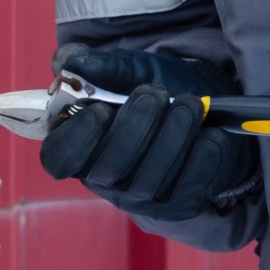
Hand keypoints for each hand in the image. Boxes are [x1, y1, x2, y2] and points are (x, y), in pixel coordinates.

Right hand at [39, 44, 259, 221]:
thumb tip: (67, 64)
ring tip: (190, 104)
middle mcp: (105, 178)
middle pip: (106, 170)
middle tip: (155, 94)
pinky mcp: (178, 205)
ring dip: (171, 139)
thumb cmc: (156, 88)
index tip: (99, 110)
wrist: (204, 107)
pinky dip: (201, 162)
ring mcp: (141, 198)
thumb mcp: (130, 68)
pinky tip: (210, 135)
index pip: (58, 158)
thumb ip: (98, 65)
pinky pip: (186, 191)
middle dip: (133, 129)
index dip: (74, 139)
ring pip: (148, 182)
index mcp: (81, 144)